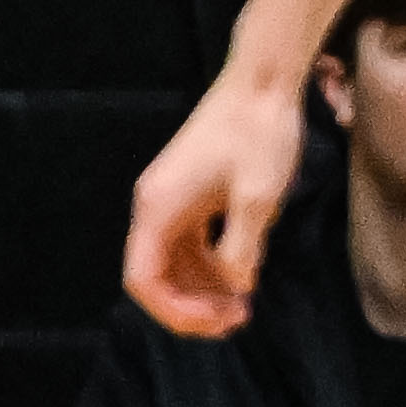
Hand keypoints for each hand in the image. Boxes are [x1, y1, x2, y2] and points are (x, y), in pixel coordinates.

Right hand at [122, 72, 310, 339]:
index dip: (174, 311)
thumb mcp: (259, 198)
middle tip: (237, 321)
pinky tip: (242, 277)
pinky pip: (191, 242)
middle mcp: (155, 206)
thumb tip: (236, 287)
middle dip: (191, 304)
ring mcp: (171, 199)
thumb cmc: (259, 134)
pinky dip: (211, 264)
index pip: (144, 279)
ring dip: (202, 288)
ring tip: (242, 306)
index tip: (217, 323)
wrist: (262, 83)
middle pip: (157, 274)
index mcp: (158, 209)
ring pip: (175, 260)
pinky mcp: (190, 193)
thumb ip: (242, 249)